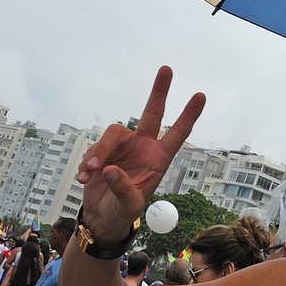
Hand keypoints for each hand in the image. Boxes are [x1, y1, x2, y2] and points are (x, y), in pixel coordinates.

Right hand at [75, 66, 205, 242]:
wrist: (102, 217)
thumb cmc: (123, 212)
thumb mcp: (129, 207)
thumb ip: (123, 189)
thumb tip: (111, 169)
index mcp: (159, 159)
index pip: (178, 134)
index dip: (189, 115)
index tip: (201, 95)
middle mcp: (143, 147)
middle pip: (152, 113)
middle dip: (159, 91)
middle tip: (167, 68)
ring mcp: (123, 147)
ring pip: (113, 134)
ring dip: (99, 152)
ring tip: (91, 173)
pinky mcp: (103, 151)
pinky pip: (94, 149)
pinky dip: (87, 163)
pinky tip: (84, 178)